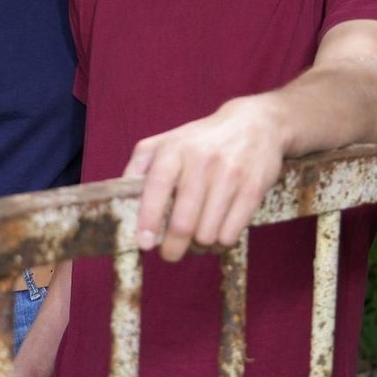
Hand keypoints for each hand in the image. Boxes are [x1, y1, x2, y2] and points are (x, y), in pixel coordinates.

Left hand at [122, 96, 286, 261]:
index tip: (145, 243)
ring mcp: (230, 175)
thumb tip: (121, 195)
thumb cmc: (203, 139)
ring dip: (199, 246)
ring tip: (196, 239)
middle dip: (173, 248)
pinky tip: (217, 234)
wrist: (256, 123)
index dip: (149, 220)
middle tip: (170, 253)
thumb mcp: (168, 140)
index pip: (156, 188)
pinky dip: (220, 243)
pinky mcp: (253, 189)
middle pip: (184, 223)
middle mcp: (202, 161)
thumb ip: (140, 164)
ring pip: (207, 234)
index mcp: (175, 149)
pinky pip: (231, 234)